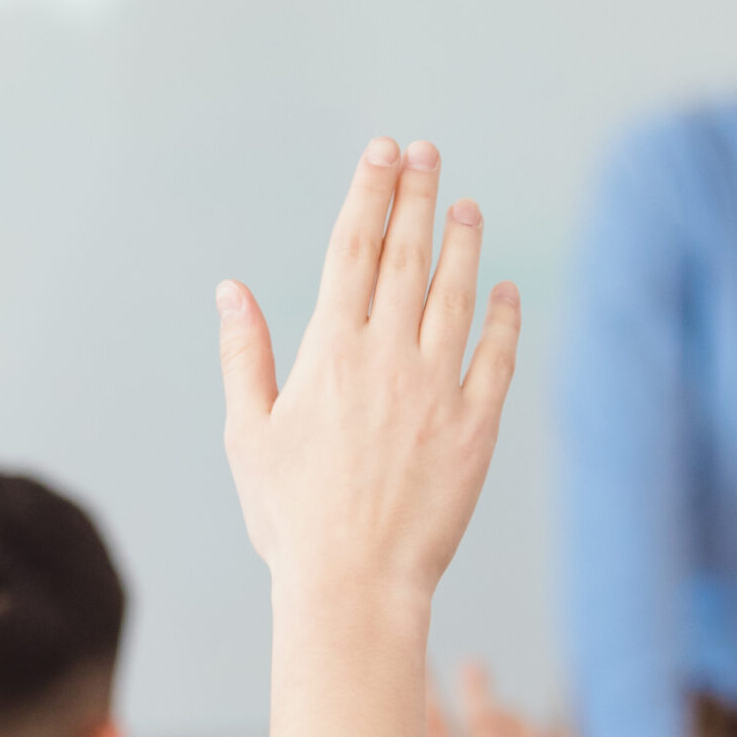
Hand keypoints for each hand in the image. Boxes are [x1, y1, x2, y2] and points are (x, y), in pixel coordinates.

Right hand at [218, 138, 519, 736]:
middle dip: (417, 196)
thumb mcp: (249, 435)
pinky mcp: (476, 427)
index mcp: (329, 351)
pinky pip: (497, 357)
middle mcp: (388, 357)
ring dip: (462, 243)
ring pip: (456, 295)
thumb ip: (245, 356)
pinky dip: (505, 318)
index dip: (370, 193)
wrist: (354, 584)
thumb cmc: (291, 519)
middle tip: (428, 152)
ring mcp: (438, 389)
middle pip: (406, 256)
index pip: (353, 249)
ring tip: (465, 205)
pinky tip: (505, 290)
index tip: (383, 153)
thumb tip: (231, 291)